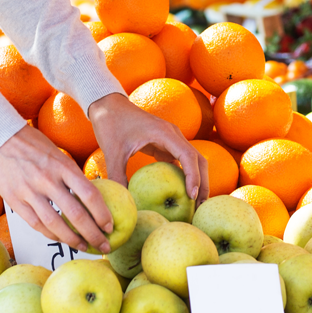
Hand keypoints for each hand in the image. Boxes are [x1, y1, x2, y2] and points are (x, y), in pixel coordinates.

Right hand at [0, 126, 114, 252]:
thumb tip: (89, 196)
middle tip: (104, 245)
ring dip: (73, 240)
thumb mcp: (57, 153)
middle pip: (76, 215)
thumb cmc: (31, 143)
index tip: (110, 226)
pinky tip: (61, 239)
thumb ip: (71, 174)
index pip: (89, 194)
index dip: (102, 214)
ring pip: (55, 225)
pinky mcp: (15, 201)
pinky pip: (36, 224)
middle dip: (93, 234)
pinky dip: (51, 234)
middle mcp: (47, 180)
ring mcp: (30, 192)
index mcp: (62, 165)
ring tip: (85, 247)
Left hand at [89, 92, 207, 202]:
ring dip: (196, 179)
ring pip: (192, 161)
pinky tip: (180, 194)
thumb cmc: (110, 124)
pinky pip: (180, 161)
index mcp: (164, 133)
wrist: (108, 105)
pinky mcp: (164, 145)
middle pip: (198, 159)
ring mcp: (170, 139)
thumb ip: (117, 176)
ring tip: (195, 203)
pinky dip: (184, 176)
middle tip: (201, 206)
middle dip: (203, 182)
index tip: (191, 196)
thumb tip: (124, 201)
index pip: (188, 156)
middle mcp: (173, 135)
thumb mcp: (112, 152)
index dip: (193, 176)